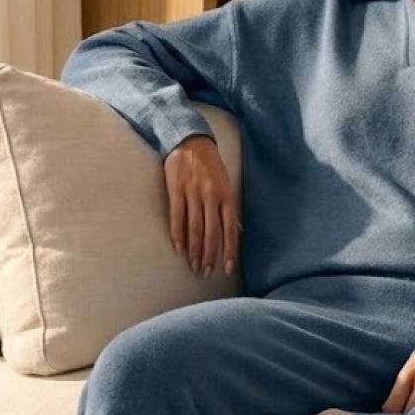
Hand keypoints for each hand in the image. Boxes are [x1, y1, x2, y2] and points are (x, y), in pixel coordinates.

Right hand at [163, 134, 241, 276]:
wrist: (191, 141)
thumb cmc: (211, 167)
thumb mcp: (226, 185)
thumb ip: (230, 210)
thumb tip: (238, 232)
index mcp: (227, 196)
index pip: (229, 229)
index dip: (228, 251)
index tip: (226, 269)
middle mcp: (211, 196)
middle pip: (211, 232)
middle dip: (209, 255)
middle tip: (205, 273)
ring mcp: (193, 192)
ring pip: (194, 227)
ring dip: (194, 250)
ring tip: (193, 266)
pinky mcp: (176, 189)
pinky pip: (177, 216)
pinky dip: (177, 234)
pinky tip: (178, 249)